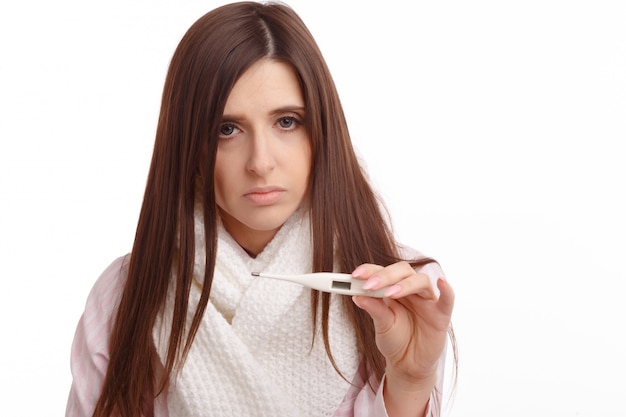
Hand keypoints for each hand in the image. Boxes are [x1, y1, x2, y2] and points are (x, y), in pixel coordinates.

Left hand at [351, 262, 453, 401]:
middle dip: (385, 276)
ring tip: (390, 293)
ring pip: (421, 282)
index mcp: (394, 288)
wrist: (408, 364)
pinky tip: (442, 283)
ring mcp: (427, 301)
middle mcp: (411, 290)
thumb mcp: (381, 325)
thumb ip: (373, 309)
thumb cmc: (395, 340)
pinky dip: (447, 291)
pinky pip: (447, 300)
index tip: (354, 275)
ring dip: (405, 284)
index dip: (370, 270)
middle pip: (402, 271)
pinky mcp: (441, 315)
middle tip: (369, 285)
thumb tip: (356, 296)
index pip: (383, 272)